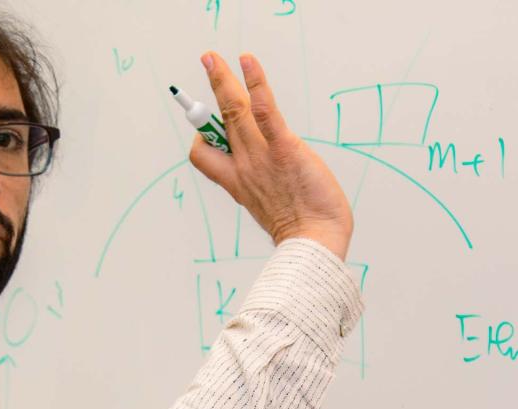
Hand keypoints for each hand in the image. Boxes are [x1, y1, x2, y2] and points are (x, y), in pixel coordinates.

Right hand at [188, 52, 353, 260]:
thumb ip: (265, 181)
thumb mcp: (271, 203)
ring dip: (222, 80)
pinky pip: (264, 112)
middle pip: (216, 121)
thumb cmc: (302, 227)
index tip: (207, 127)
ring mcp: (260, 156)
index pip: (204, 154)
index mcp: (237, 181)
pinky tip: (248, 63)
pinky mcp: (283, 149)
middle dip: (210, 88)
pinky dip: (255, 85)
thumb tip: (271, 169)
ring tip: (213, 57)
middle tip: (207, 61)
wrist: (315, 242)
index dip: (203, 137)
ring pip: (233, 111)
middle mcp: (243, 166)